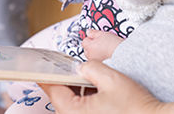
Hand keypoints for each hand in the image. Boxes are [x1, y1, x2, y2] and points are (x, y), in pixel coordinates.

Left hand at [40, 61, 163, 113]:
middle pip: (61, 98)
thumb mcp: (112, 79)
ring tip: (81, 73)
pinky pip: (81, 109)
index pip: (53, 90)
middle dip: (62, 80)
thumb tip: (80, 66)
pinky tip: (93, 87)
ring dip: (74, 89)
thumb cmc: (134, 106)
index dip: (46, 74)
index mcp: (74, 111)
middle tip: (64, 64)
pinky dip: (83, 97)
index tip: (39, 65)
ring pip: (71, 104)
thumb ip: (92, 68)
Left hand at [82, 30, 122, 60]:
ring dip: (95, 53)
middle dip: (91, 46)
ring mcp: (95, 62)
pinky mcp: (100, 66)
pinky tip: (106, 56)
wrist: (123, 54)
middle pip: (86, 50)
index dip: (90, 38)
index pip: (84, 41)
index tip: (94, 37)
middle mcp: (90, 56)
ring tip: (104, 50)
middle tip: (99, 43)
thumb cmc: (114, 44)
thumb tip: (88, 32)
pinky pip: (97, 62)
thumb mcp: (104, 34)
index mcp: (89, 47)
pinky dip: (99, 59)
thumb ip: (94, 33)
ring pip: (91, 56)